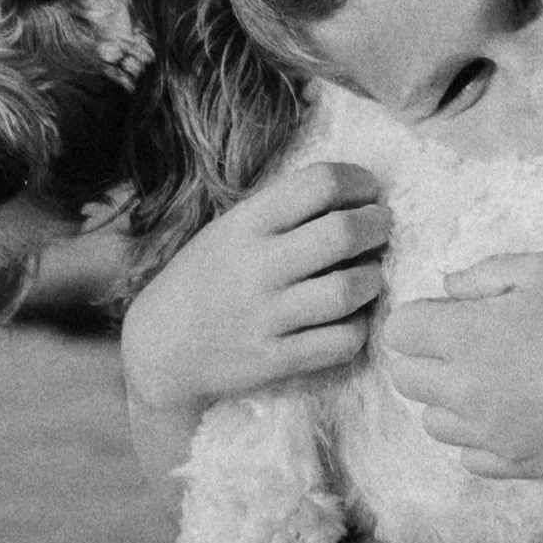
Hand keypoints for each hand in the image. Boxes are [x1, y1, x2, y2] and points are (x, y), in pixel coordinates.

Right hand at [120, 158, 388, 439]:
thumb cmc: (206, 280)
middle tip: (381, 228)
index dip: (358, 181)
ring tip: (370, 274)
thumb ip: (282, 213)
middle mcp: (256, 267)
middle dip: (378, 225)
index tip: (368, 191)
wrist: (160, 349)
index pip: (317, 184)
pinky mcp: (275, 361)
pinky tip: (352, 317)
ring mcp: (266, 317)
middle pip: (343, 233)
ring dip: (373, 278)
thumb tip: (356, 193)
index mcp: (245, 225)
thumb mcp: (229, 231)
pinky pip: (341, 341)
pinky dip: (359, 326)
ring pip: (349, 290)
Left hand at [383, 253, 542, 476]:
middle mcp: (465, 390)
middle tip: (464, 345)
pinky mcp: (511, 464)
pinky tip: (506, 414)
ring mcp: (487, 433)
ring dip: (446, 400)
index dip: (419, 318)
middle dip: (424, 357)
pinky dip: (476, 437)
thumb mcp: (541, 269)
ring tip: (487, 381)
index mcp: (466, 336)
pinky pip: (466, 456)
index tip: (447, 315)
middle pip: (405, 379)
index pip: (399, 332)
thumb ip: (482, 274)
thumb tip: (445, 288)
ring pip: (431, 422)